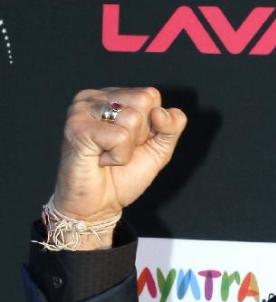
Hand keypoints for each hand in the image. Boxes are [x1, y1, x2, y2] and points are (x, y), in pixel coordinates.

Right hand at [52, 87, 187, 236]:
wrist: (98, 205)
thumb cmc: (122, 176)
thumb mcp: (159, 149)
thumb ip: (171, 127)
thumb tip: (161, 111)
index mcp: (114, 97)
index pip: (151, 95)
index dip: (152, 126)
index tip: (133, 143)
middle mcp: (96, 97)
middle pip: (144, 101)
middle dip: (141, 134)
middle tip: (119, 149)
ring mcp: (83, 109)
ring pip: (133, 118)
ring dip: (127, 148)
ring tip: (108, 155)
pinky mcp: (77, 127)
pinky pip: (119, 137)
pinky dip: (117, 157)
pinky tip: (100, 160)